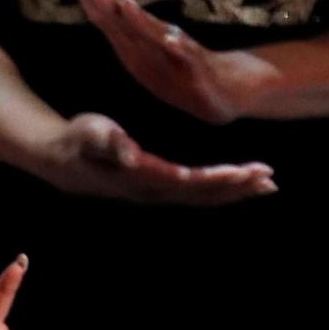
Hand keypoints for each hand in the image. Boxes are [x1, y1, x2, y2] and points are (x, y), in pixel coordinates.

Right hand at [32, 111, 276, 203]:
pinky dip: (220, 189)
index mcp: (138, 177)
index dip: (212, 179)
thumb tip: (130, 154)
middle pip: (199, 194)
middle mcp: (150, 190)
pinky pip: (194, 192)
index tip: (241, 171)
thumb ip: (110, 142)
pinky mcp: (157, 187)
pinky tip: (239, 183)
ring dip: (233, 192)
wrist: (59, 158)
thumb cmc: (76, 139)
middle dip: (235, 187)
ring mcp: (154, 192)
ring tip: (266, 184)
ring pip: (200, 197)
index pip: (182, 181)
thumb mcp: (90, 132)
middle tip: (269, 178)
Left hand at [77, 0, 276, 125]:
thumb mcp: (157, 68)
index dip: (100, 10)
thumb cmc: (196, 77)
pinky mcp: (204, 71)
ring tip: (124, 6)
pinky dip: (180, 49)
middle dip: (110, 10)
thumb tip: (111, 26)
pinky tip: (170, 41)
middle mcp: (164, 48)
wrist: (237, 93)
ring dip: (141, 23)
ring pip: (159, 38)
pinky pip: (191, 60)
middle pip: (132, 28)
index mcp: (149, 50)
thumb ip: (136, 51)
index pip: (119, 28)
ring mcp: (184, 57)